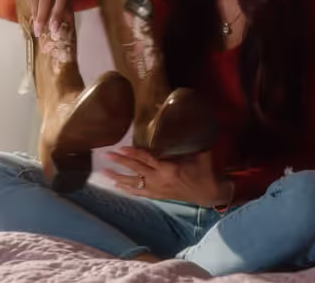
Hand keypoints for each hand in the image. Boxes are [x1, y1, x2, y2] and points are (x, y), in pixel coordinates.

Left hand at [103, 148, 232, 206]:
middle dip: (120, 163)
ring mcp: (158, 189)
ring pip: (134, 184)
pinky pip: (140, 193)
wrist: (210, 193)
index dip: (133, 154)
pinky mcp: (159, 195)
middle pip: (136, 170)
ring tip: (104, 173)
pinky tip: (117, 186)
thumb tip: (189, 120)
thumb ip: (193, 139)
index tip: (120, 148)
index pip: (147, 159)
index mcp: (169, 168)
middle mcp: (160, 179)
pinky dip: (128, 189)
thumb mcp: (201, 153)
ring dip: (118, 178)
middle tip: (107, 156)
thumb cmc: (205, 171)